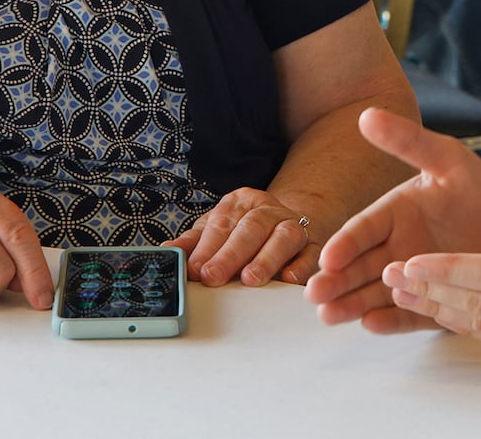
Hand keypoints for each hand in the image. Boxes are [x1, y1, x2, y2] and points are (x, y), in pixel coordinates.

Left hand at [164, 187, 316, 286]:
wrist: (286, 223)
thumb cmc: (243, 231)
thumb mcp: (216, 230)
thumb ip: (193, 242)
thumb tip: (167, 251)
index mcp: (241, 202)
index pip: (222, 223)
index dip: (207, 247)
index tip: (194, 270)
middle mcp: (269, 210)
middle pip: (251, 228)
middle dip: (230, 254)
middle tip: (213, 277)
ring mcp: (294, 225)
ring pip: (284, 237)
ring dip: (266, 258)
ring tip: (250, 279)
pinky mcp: (313, 245)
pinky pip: (310, 254)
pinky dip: (301, 266)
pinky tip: (288, 279)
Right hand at [305, 107, 480, 332]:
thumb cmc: (478, 190)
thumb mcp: (446, 159)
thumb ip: (409, 142)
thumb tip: (368, 115)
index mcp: (395, 213)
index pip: (363, 229)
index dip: (345, 243)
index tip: (328, 257)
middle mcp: (396, 248)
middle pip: (359, 266)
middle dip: (335, 280)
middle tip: (313, 295)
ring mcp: (413, 278)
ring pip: (375, 293)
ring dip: (351, 303)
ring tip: (329, 315)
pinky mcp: (432, 303)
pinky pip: (410, 314)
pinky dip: (391, 320)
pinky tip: (370, 325)